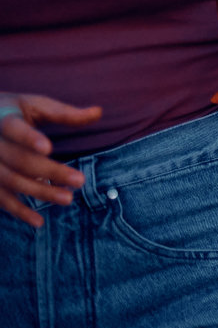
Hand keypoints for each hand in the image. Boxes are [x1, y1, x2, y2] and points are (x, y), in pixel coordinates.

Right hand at [0, 93, 102, 227]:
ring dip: (40, 192)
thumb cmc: (14, 111)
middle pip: (20, 160)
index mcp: (3, 119)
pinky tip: (38, 221)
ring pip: (12, 181)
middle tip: (80, 181)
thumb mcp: (35, 105)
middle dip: (50, 171)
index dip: (29, 138)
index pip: (15, 129)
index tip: (48, 148)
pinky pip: (1, 199)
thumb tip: (98, 112)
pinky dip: (19, 212)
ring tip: (68, 199)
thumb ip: (64, 113)